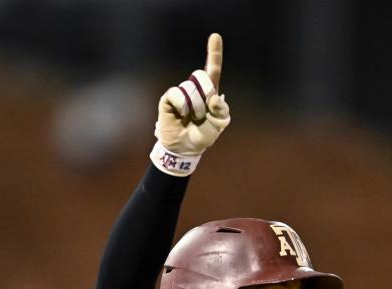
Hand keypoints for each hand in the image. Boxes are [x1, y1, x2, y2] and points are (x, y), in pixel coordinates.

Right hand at [151, 33, 229, 174]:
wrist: (186, 149)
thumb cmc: (204, 135)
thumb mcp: (219, 125)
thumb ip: (222, 111)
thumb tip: (214, 97)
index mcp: (210, 92)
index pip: (213, 69)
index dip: (214, 53)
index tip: (215, 36)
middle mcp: (195, 89)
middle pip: (202, 75)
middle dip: (207, 93)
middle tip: (204, 111)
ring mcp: (181, 93)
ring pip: (191, 88)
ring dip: (195, 107)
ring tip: (192, 118)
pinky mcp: (169, 99)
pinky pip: (177, 93)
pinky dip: (182, 105)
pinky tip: (181, 114)